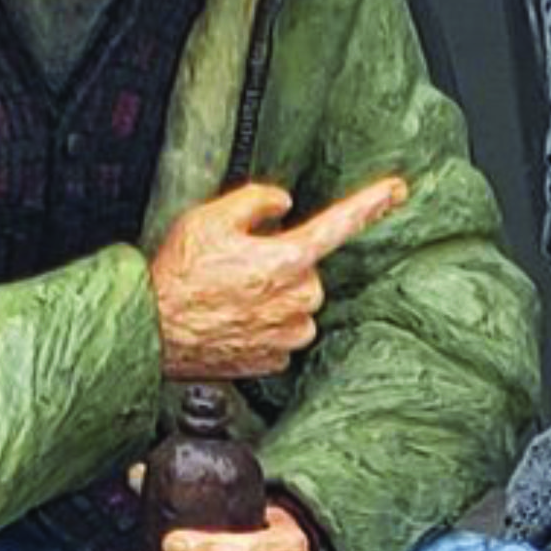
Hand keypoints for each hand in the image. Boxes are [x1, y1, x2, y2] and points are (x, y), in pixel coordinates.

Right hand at [148, 173, 407, 384]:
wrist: (153, 330)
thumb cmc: (179, 274)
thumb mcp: (210, 218)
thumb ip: (256, 201)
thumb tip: (282, 204)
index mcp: (287, 259)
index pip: (340, 224)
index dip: (371, 203)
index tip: (397, 190)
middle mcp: (297, 300)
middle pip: (308, 272)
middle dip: (282, 265)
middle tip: (238, 267)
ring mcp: (288, 334)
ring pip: (298, 305)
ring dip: (274, 297)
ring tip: (230, 296)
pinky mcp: (275, 360)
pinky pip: (283, 334)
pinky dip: (264, 325)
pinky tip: (233, 320)